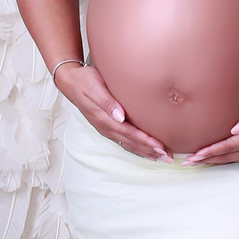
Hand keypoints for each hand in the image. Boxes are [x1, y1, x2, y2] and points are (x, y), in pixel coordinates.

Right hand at [54, 62, 171, 160]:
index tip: (160, 147)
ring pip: (129, 144)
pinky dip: (137, 147)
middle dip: (150, 150)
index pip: (129, 133)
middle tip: (168, 157)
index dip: (146, 141)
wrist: (71, 82)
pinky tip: (146, 150)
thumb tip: (120, 116)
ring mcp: (106, 128)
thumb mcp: (94, 87)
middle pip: (131, 142)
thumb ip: (107, 102)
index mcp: (104, 118)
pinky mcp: (108, 126)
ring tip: (161, 157)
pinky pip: (124, 140)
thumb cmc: (84, 81)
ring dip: (145, 152)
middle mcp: (106, 127)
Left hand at [181, 91, 238, 165]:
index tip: (194, 156)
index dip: (210, 151)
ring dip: (217, 161)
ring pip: (236, 158)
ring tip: (201, 163)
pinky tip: (224, 159)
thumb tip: (236, 128)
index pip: (229, 145)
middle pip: (229, 155)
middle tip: (188, 164)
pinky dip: (231, 159)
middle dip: (208, 159)